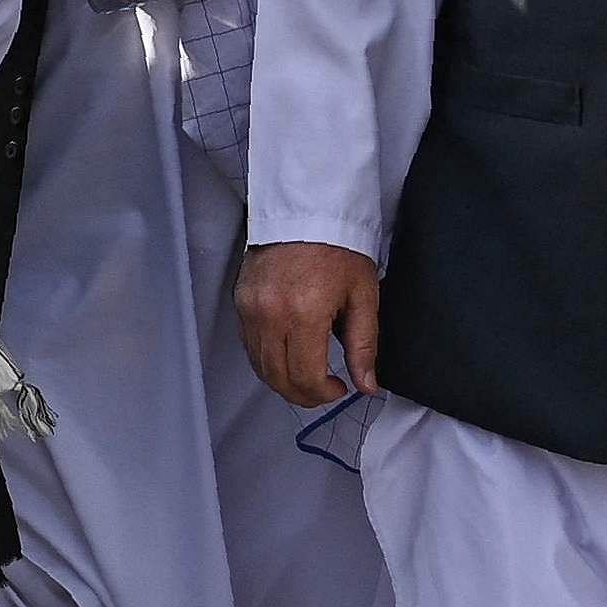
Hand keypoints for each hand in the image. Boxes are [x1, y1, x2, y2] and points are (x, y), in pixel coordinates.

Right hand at [240, 239, 382, 407]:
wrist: (305, 210)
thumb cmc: (339, 249)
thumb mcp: (363, 296)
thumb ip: (363, 345)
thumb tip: (366, 385)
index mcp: (304, 314)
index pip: (306, 377)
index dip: (324, 395)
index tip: (341, 388)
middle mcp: (270, 316)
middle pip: (278, 379)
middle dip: (304, 395)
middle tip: (324, 390)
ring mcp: (250, 310)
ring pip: (260, 367)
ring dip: (284, 382)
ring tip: (308, 376)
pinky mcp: (240, 303)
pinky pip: (249, 347)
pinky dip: (267, 361)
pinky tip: (288, 356)